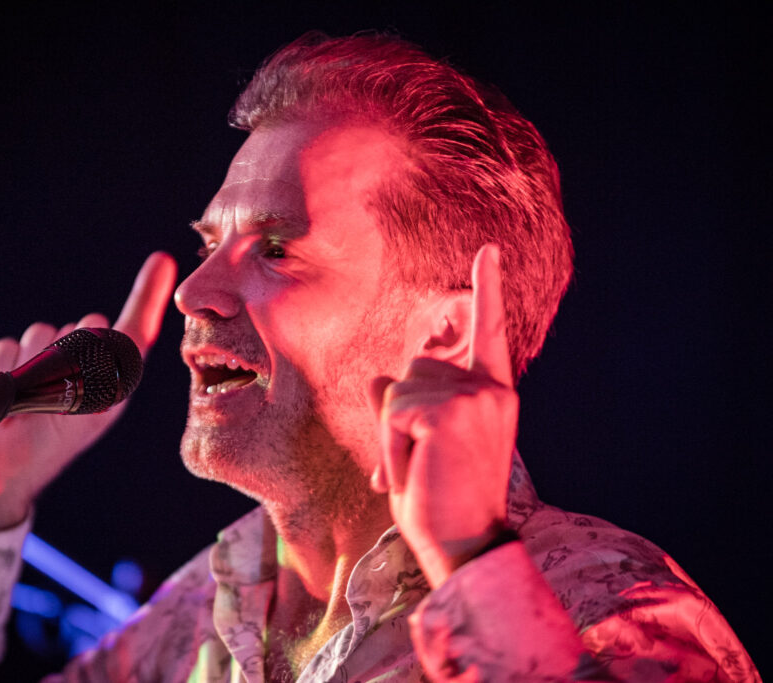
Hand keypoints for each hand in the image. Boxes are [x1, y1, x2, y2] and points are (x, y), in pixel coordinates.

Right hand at [0, 252, 177, 529]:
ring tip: (33, 398)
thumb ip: (115, 358)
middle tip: (64, 389)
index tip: (162, 261)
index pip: (132, 326)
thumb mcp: (98, 405)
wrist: (6, 468)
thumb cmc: (57, 441)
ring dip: (38, 361)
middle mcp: (77, 357)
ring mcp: (41, 355)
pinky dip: (7, 366)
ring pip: (44, 331)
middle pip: (84, 324)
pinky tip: (10, 391)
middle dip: (76, 349)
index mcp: (105, 371)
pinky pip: (9, 345)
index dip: (147, 294)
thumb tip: (111, 316)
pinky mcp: (6, 359)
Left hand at [368, 244, 516, 587]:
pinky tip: (410, 474)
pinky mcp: (450, 411)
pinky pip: (392, 411)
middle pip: (413, 366)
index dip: (487, 290)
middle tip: (416, 464)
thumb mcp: (421, 445)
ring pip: (398, 389)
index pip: (489, 332)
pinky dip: (389, 447)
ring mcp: (475, 397)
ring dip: (392, 435)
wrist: (465, 546)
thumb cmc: (443, 500)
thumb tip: (378, 380)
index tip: (488, 251)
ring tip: (417, 472)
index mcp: (494, 393)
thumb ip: (406, 406)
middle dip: (399, 414)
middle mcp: (491, 389)